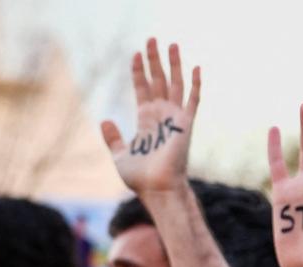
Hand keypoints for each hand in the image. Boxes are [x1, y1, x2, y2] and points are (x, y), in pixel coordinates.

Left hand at [101, 38, 199, 193]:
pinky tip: (197, 67)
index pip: (143, 89)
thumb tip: (105, 119)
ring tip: (171, 43)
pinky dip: (195, 84)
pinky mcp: (186, 124)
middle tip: (152, 39)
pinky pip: (193, 100)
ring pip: (175, 83)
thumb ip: (113, 137)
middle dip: (154, 59)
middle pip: (158, 80)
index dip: (139, 71)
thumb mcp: (120, 155)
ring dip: (173, 63)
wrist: (158, 189)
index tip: (136, 54)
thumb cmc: (141, 178)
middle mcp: (162, 115)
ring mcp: (175, 118)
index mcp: (146, 120)